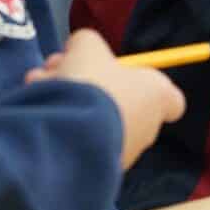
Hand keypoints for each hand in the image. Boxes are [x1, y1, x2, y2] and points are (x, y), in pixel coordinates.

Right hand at [26, 29, 187, 169]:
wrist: (72, 131)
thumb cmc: (92, 82)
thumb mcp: (87, 46)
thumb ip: (87, 42)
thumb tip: (79, 47)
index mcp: (158, 96)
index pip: (171, 99)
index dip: (148, 85)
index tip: (125, 75)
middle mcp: (146, 127)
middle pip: (119, 102)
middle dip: (88, 83)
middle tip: (60, 68)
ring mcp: (124, 150)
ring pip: (92, 117)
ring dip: (66, 98)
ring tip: (41, 83)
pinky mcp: (96, 167)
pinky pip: (78, 138)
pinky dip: (58, 123)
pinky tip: (37, 106)